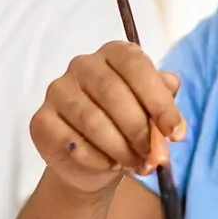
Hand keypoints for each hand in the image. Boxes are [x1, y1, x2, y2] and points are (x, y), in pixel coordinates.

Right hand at [30, 41, 185, 194]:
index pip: (135, 64)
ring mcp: (57, 91)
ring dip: (121, 150)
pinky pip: (72, 143)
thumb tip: (172, 84)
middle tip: (154, 157)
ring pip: (93, 122)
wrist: (94, 161)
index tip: (176, 133)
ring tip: (135, 163)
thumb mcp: (151, 112)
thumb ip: (163, 99)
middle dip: (140, 131)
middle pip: (114, 94)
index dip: (159, 100)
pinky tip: (108, 164)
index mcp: (113, 54)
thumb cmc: (127, 127)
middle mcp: (82, 65)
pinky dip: (97, 160)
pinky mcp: (41, 121)